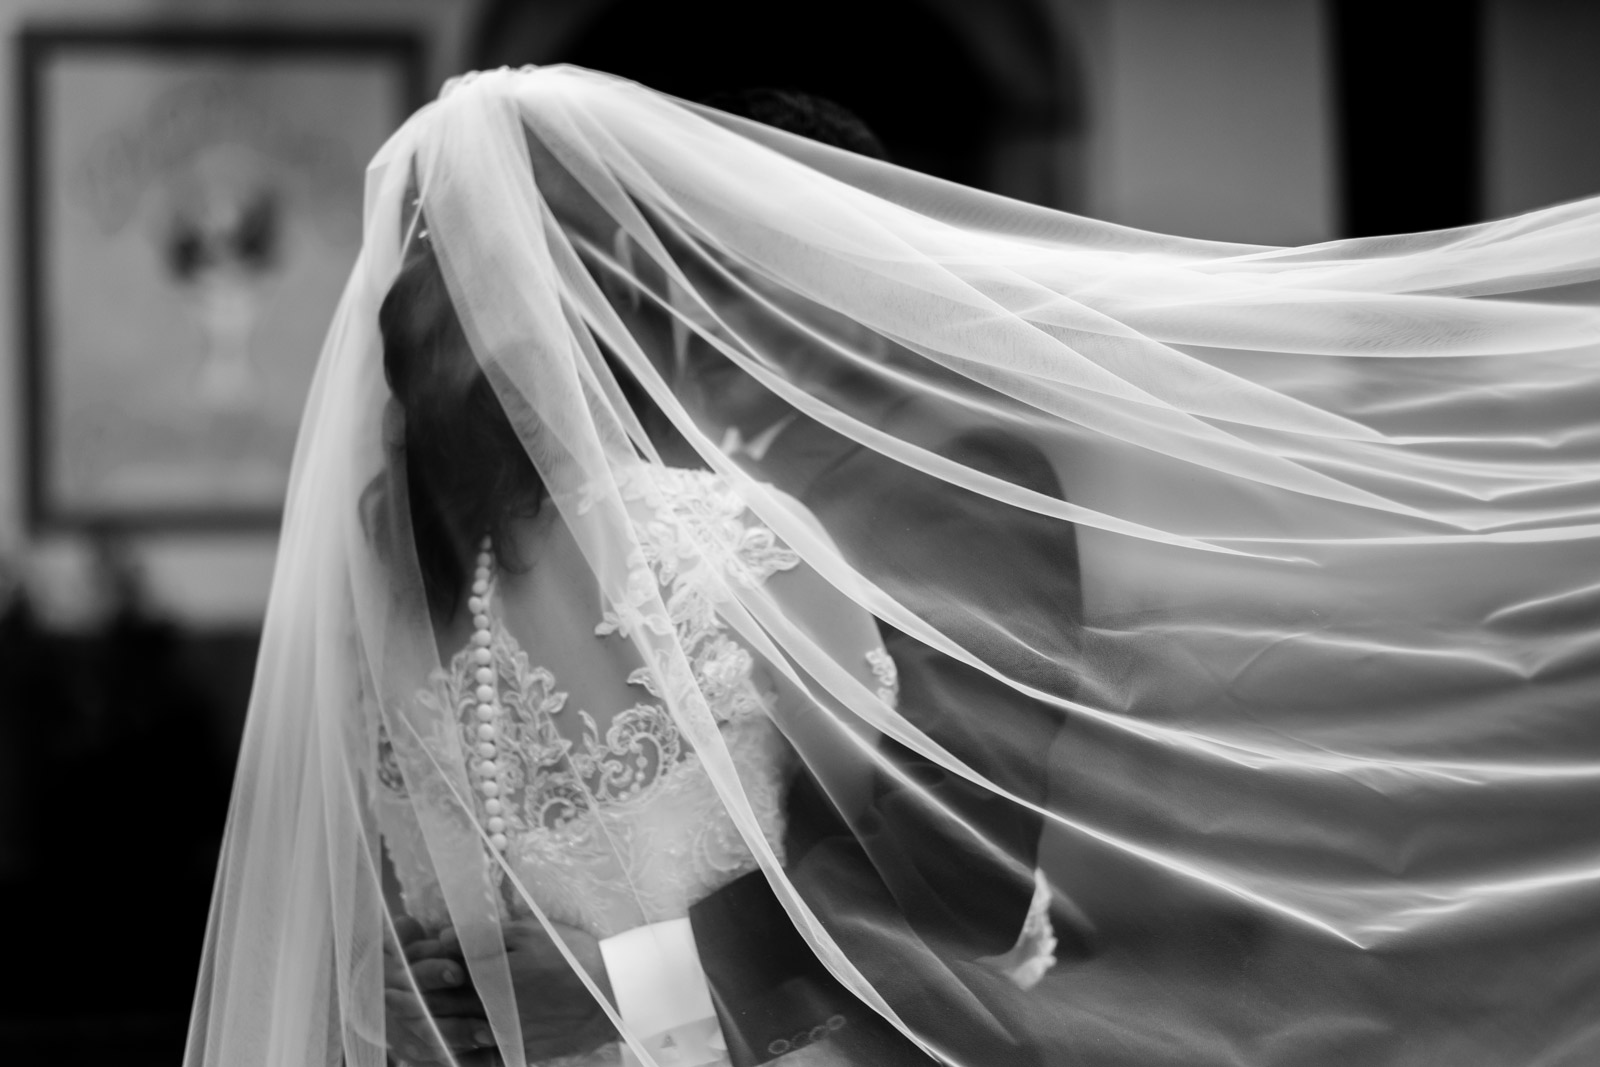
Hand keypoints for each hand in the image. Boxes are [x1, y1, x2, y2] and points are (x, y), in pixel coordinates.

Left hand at [382, 915, 618, 1063]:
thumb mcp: (529, 931)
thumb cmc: (571, 955)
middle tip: (385, 998)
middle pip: (435, 1008)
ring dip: (423, 1029)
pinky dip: (456, 1052)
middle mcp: (485, 1009)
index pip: (435, 975)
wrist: (611, 994)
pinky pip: (475, 1057)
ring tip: (403, 1023)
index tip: (392, 967)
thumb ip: (481, 937)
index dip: (411, 971)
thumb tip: (441, 939)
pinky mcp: (514, 1051)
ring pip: (450, 1035)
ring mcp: (498, 1035)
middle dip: (406, 1003)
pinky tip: (446, 1048)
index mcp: (485, 976)